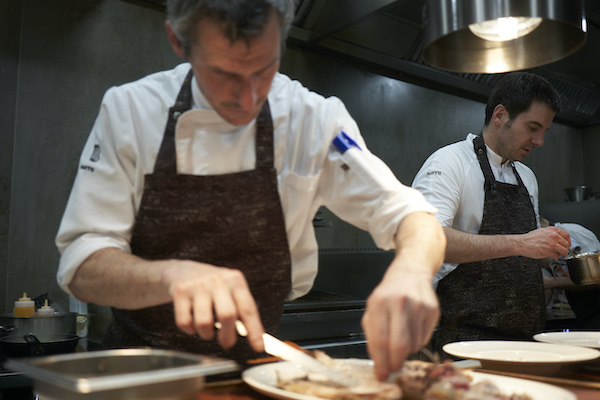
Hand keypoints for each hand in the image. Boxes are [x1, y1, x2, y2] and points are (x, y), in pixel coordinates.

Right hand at [162, 260, 264, 351]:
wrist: (183, 270)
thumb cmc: (213, 286)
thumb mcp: (231, 289)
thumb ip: (242, 309)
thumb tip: (257, 338)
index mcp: (235, 281)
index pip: (248, 309)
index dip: (254, 330)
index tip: (258, 347)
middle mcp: (218, 280)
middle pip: (227, 315)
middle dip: (228, 336)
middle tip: (226, 343)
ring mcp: (198, 285)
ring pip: (204, 322)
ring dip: (206, 334)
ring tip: (207, 330)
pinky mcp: (180, 291)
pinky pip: (185, 322)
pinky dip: (190, 330)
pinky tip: (193, 323)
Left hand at [362, 263, 439, 381]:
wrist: (410, 272)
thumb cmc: (388, 293)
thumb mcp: (372, 309)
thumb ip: (372, 334)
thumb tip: (378, 361)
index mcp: (379, 302)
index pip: (379, 339)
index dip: (380, 362)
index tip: (381, 374)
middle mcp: (399, 303)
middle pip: (400, 346)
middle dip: (395, 363)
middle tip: (393, 368)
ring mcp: (418, 306)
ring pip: (414, 345)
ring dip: (406, 349)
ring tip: (402, 334)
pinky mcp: (433, 310)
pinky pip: (425, 338)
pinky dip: (417, 340)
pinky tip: (412, 326)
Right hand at [518, 227, 570, 259]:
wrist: (521, 243)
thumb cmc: (529, 238)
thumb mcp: (541, 231)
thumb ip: (550, 233)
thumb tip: (557, 238)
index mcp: (552, 230)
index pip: (566, 235)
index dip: (569, 240)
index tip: (568, 244)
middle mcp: (553, 236)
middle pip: (566, 243)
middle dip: (566, 249)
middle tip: (564, 251)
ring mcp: (551, 244)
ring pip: (564, 250)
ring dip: (563, 254)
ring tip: (560, 255)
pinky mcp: (549, 251)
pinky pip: (556, 256)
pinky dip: (556, 257)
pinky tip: (553, 257)